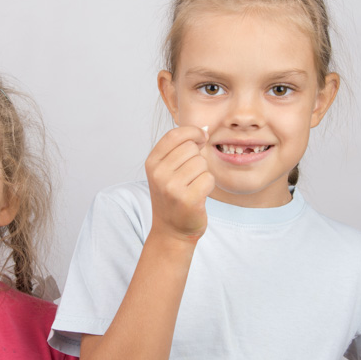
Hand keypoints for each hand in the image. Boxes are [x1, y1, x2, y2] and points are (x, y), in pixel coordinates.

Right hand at [145, 126, 213, 241]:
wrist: (171, 230)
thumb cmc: (173, 197)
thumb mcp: (167, 170)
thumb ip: (181, 148)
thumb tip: (204, 128)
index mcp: (152, 163)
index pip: (175, 134)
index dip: (193, 132)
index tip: (201, 138)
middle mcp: (158, 174)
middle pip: (191, 147)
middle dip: (197, 158)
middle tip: (190, 175)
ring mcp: (172, 187)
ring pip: (201, 163)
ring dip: (203, 173)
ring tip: (193, 186)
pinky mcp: (187, 199)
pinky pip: (208, 178)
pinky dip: (208, 185)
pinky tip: (199, 195)